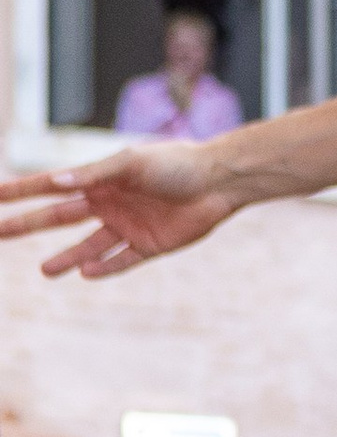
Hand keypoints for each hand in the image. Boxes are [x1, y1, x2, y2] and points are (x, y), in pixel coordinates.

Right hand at [0, 141, 239, 277]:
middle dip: (27, 225)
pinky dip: (105, 268)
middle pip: (59, 218)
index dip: (19, 193)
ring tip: (45, 270)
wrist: (217, 182)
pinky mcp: (149, 245)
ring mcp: (126, 225)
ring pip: (88, 246)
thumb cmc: (174, 163)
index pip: (49, 187)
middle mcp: (107, 202)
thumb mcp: (130, 163)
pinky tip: (86, 274)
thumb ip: (94, 174)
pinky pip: (122, 260)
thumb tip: (56, 183)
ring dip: (67, 258)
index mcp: (97, 179)